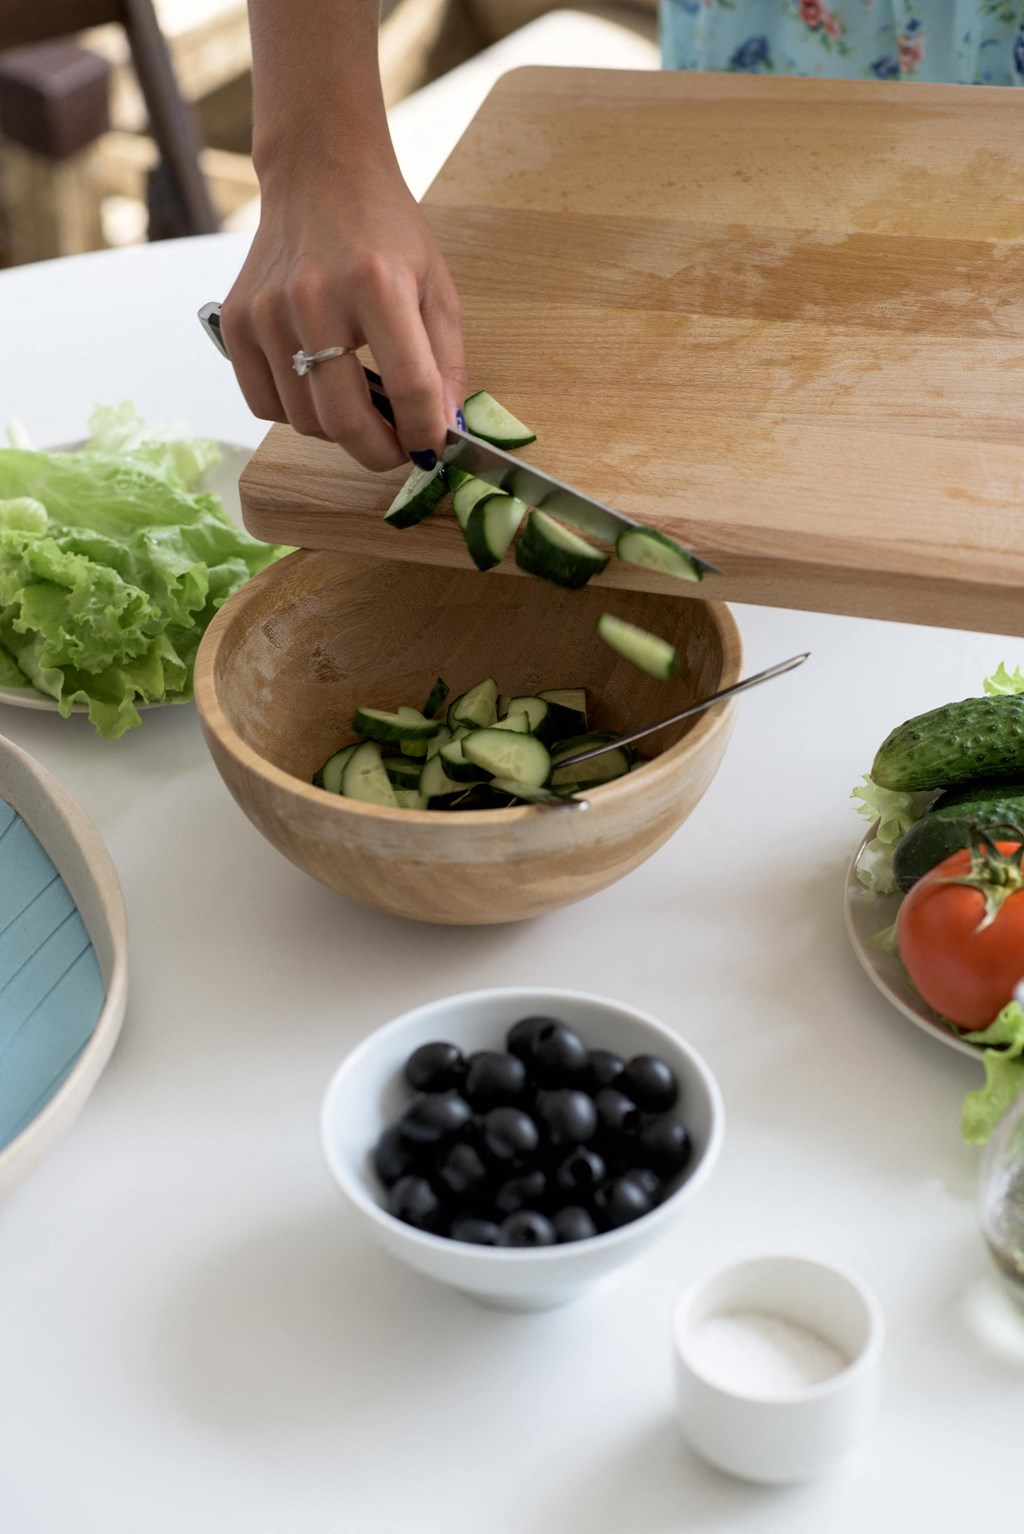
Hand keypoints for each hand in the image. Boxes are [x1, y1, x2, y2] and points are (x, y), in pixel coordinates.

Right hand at [220, 163, 465, 470]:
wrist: (319, 171)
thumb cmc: (385, 229)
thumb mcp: (436, 286)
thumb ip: (445, 363)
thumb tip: (442, 430)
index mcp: (377, 284)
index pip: (409, 388)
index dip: (425, 433)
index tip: (432, 449)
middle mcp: (314, 297)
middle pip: (344, 420)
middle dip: (379, 453)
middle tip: (397, 451)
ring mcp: (267, 311)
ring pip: (304, 420)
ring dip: (339, 432)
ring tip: (362, 410)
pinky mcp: (236, 320)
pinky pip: (263, 403)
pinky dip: (295, 413)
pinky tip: (318, 388)